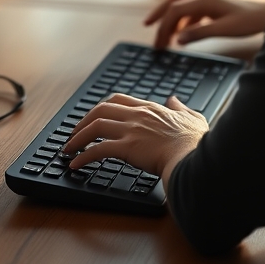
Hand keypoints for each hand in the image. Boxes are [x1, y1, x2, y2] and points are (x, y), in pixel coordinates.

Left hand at [62, 93, 208, 186]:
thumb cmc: (195, 142)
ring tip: (68, 149)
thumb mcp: (192, 118)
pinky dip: (83, 156)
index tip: (92, 118)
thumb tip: (174, 99)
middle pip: (101, 110)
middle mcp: (138, 115)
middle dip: (82, 121)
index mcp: (150, 108)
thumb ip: (181, 107)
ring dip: (77, 138)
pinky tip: (75, 164)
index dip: (101, 108)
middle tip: (74, 134)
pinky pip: (98, 150)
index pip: (118, 100)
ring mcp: (132, 130)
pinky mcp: (128, 148)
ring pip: (95, 126)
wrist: (195, 156)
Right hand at [144, 0, 264, 48]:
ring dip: (172, 16)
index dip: (163, 26)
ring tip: (165, 34)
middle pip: (174, 0)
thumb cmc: (251, 20)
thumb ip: (199, 33)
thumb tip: (178, 39)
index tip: (157, 44)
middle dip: (159, 13)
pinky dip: (186, 19)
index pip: (175, 10)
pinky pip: (195, 9)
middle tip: (147, 27)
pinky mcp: (218, 5)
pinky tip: (185, 33)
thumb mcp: (224, 29)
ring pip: (184, 3)